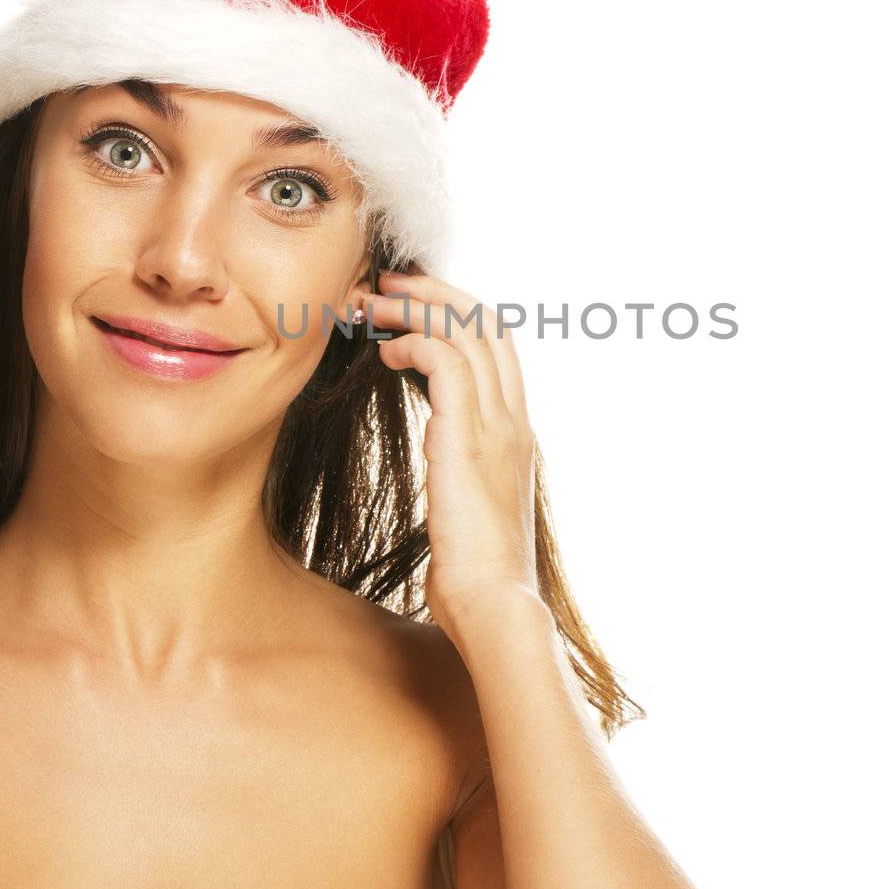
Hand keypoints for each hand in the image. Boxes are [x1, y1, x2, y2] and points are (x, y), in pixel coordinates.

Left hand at [349, 271, 537, 635]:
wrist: (494, 605)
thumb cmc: (476, 576)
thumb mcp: (471, 511)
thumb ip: (462, 473)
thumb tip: (441, 462)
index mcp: (517, 434)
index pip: (499, 347)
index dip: (458, 315)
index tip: (413, 306)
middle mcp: (514, 420)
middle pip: (488, 323)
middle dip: (436, 292)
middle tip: (388, 282)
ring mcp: (497, 424)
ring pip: (466, 330)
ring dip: (415, 307)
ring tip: (372, 305)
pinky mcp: (468, 435)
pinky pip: (445, 359)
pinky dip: (414, 342)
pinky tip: (384, 353)